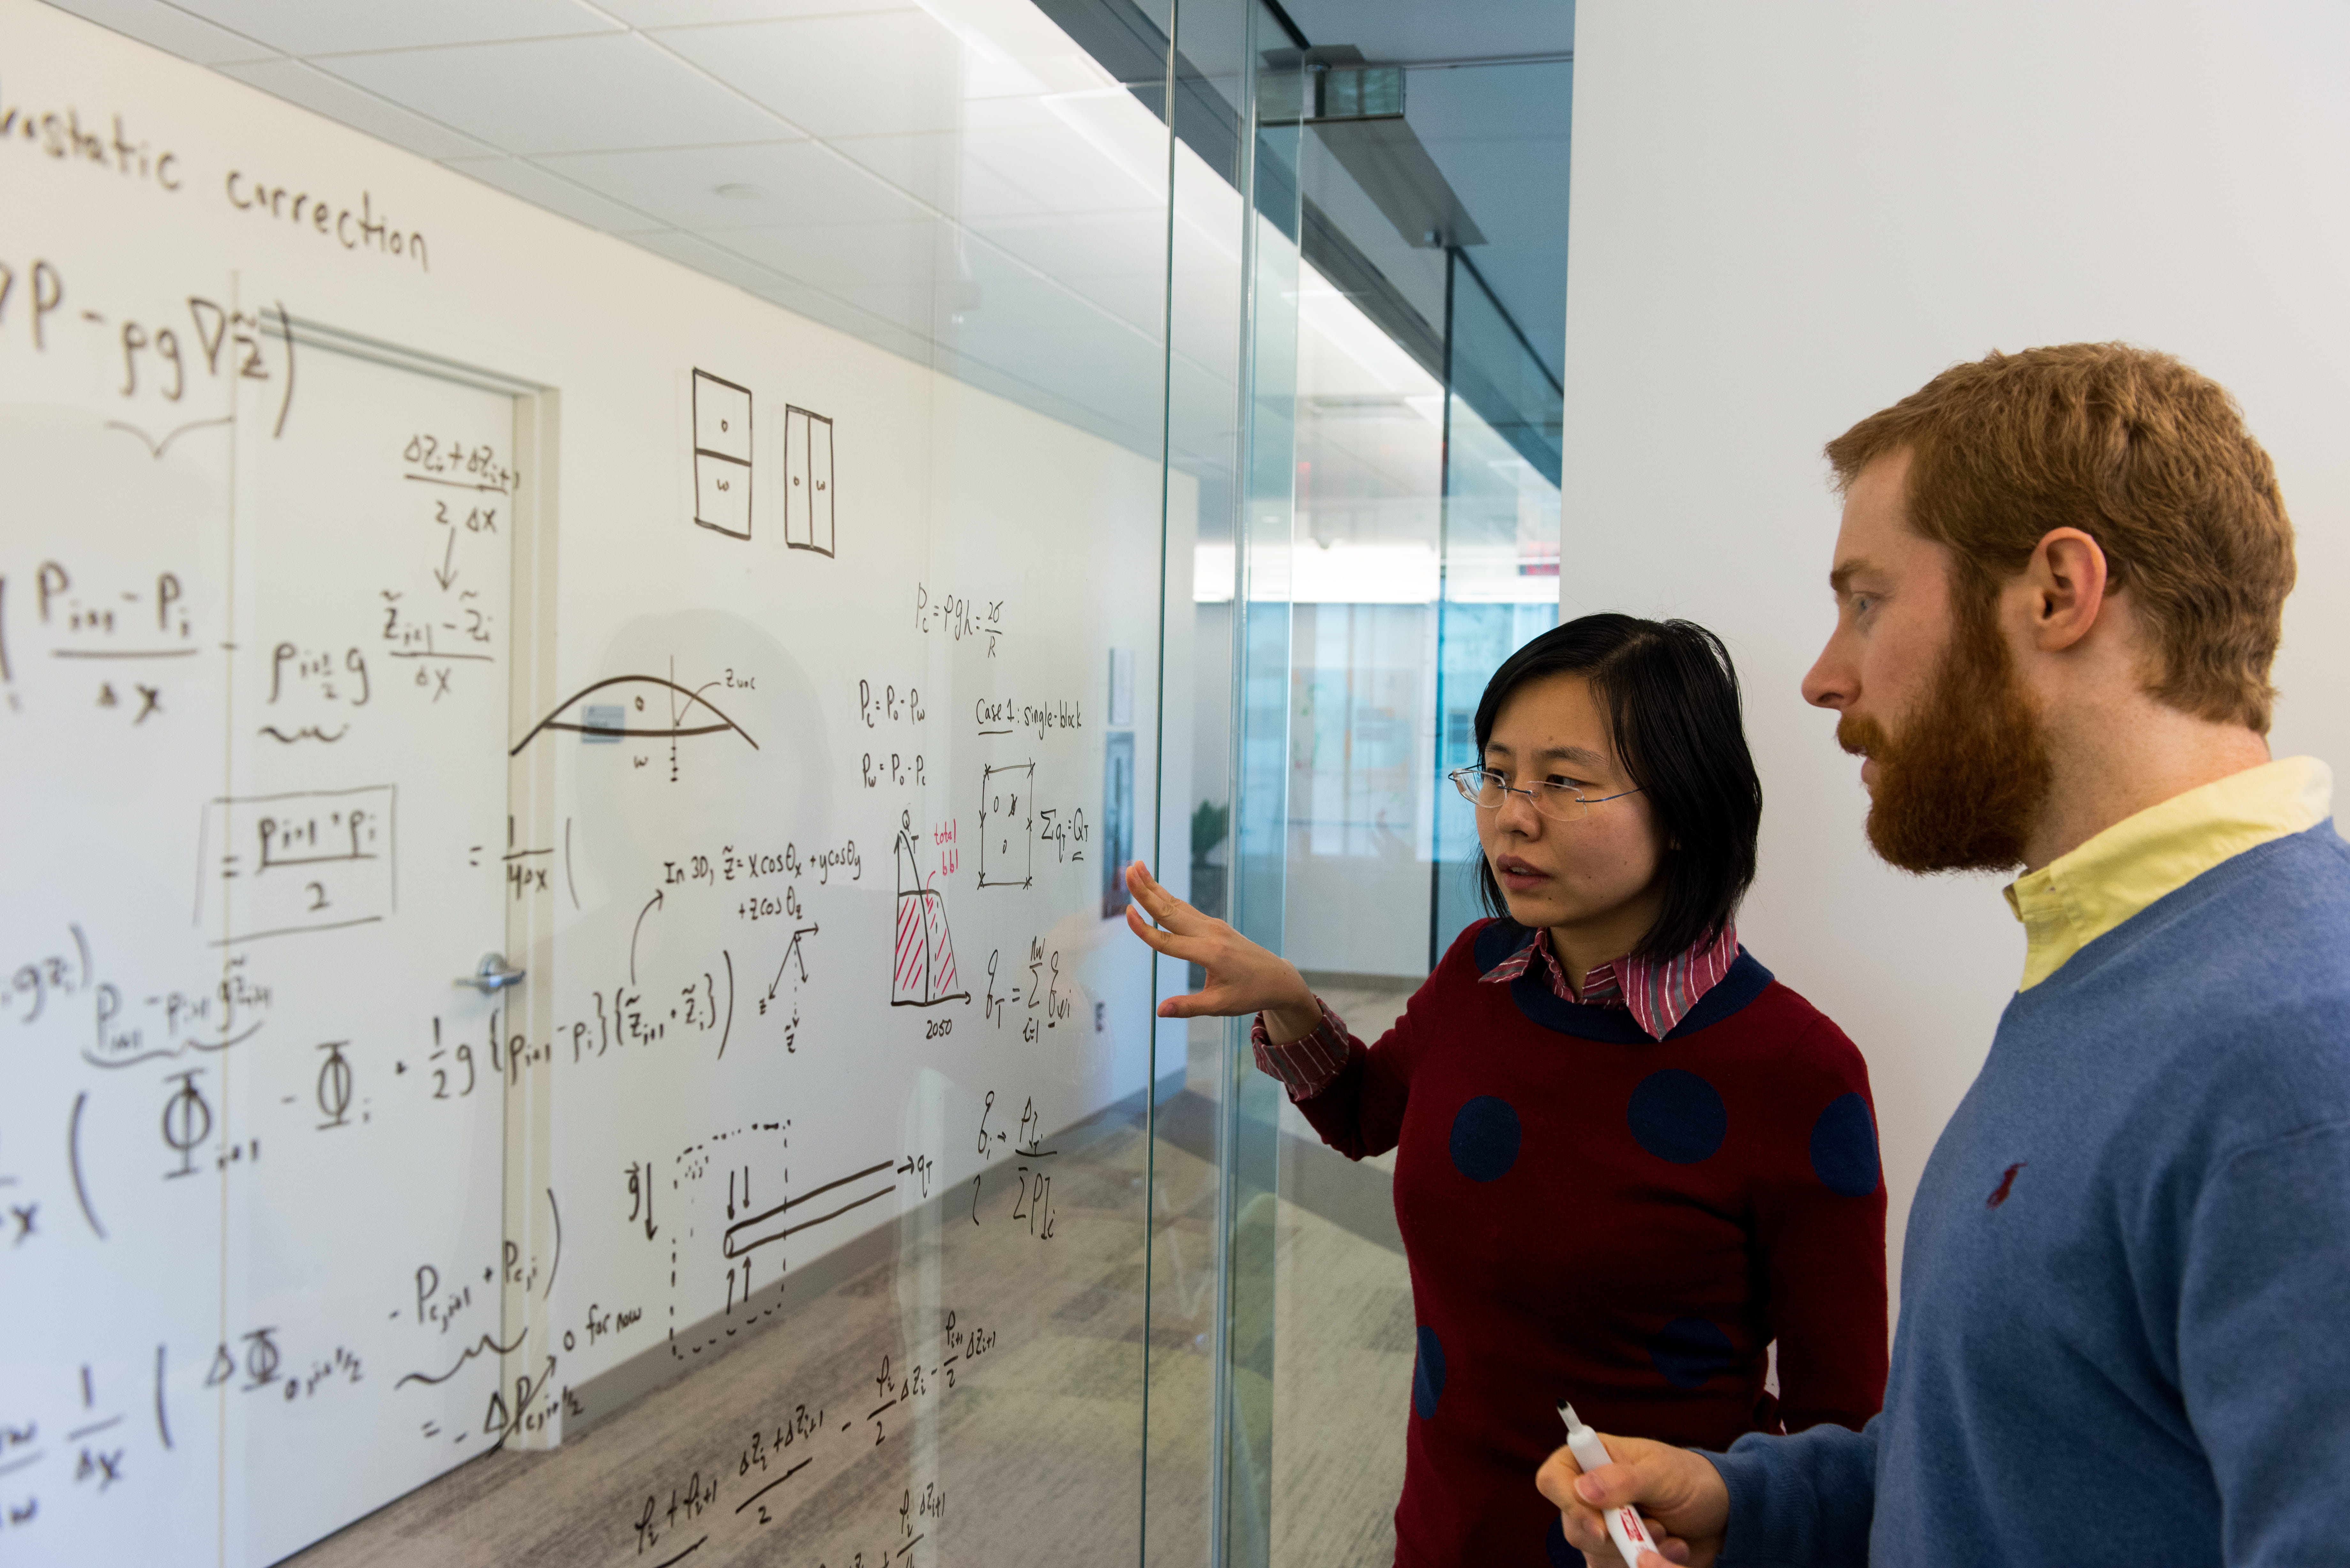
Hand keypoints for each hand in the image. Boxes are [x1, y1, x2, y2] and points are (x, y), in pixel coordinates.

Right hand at [1122, 861, 1320, 1040]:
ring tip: (1135, 868)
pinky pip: (1185, 908)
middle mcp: (1211, 934)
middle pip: (1171, 911)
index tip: (1127, 912)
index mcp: (1211, 954)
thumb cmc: (1249, 993)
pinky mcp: (1214, 924)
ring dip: (1155, 887)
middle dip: (1147, 891)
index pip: (1169, 942)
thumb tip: (1159, 1011)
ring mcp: (1213, 925)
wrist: (1277, 977)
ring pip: (1177, 904)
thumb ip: (1188, 1006)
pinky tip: (1154, 888)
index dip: (1146, 930)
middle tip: (1127, 870)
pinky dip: (1167, 897)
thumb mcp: (1220, 1005)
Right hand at [1537, 1434, 1728, 1567]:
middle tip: (1655, 1526)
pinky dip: (1646, 1566)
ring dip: (1636, 1551)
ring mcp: (1602, 1529)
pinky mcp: (1618, 1555)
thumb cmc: (1690, 1480)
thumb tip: (1582, 1489)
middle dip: (1615, 1536)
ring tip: (1669, 1535)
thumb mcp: (1662, 1473)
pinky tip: (1670, 1551)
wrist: (1722, 1514)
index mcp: (1591, 1461)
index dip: (1567, 1503)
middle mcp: (1590, 1496)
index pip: (1552, 1479)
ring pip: (1594, 1555)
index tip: (1600, 1525)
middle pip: (1574, 1527)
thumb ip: (1624, 1479)